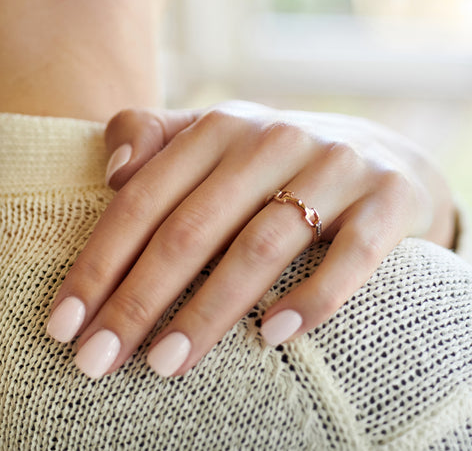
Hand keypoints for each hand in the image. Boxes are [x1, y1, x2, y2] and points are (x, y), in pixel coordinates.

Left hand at [46, 101, 454, 377]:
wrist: (386, 155)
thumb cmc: (285, 162)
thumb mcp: (221, 139)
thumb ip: (158, 138)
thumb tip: (112, 173)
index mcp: (224, 127)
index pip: (144, 198)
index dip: (99, 263)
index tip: (65, 326)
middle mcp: (276, 139)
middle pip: (194, 227)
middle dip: (139, 300)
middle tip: (100, 360)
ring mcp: (335, 167)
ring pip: (261, 245)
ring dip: (210, 311)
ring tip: (168, 363)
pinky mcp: (386, 199)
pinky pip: (348, 256)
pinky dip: (311, 298)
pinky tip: (271, 337)